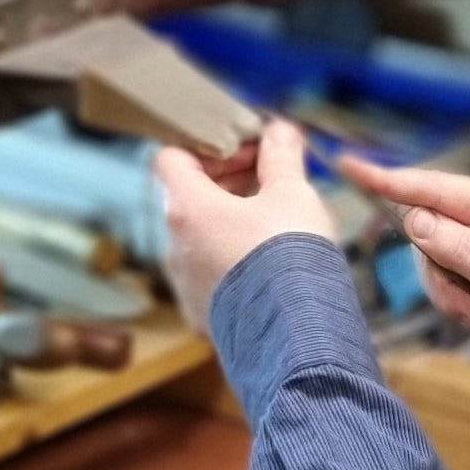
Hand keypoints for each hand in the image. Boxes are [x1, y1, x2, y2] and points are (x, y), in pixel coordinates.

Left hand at [154, 117, 337, 335]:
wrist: (297, 339)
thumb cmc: (291, 258)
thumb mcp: (294, 195)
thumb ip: (282, 157)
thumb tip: (280, 131)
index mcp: (187, 209)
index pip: (171, 157)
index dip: (208, 146)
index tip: (246, 150)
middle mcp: (174, 249)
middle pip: (189, 198)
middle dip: (229, 180)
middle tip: (271, 177)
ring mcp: (186, 287)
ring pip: (202, 240)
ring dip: (233, 221)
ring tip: (278, 223)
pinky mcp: (204, 317)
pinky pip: (213, 276)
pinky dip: (236, 261)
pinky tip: (273, 266)